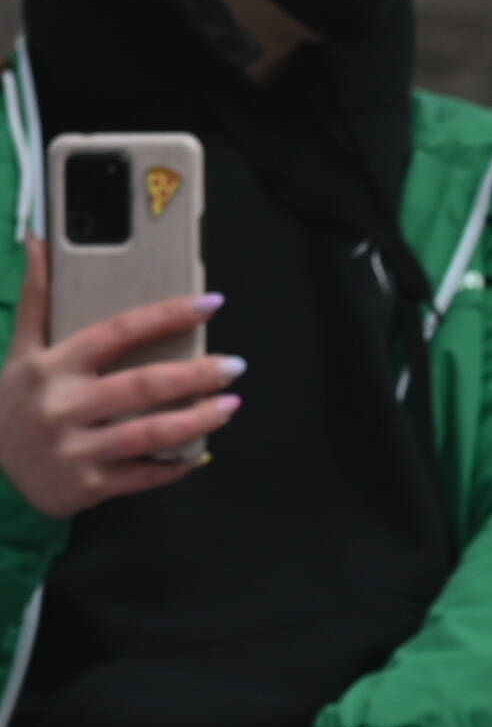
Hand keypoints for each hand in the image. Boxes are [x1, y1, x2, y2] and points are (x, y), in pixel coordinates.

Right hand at [0, 239, 235, 519]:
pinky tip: (200, 454)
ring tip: (231, 405)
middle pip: (142, 385)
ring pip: (150, 433)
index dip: (166, 316)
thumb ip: (37, 299)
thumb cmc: (16, 402)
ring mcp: (77, 447)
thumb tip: (38, 242)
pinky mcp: (89, 484)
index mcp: (52, 365)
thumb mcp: (21, 349)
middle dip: (195, 374)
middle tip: (236, 365)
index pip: (117, 332)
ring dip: (198, 420)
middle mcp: (64, 404)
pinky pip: (144, 475)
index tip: (209, 304)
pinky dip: (175, 466)